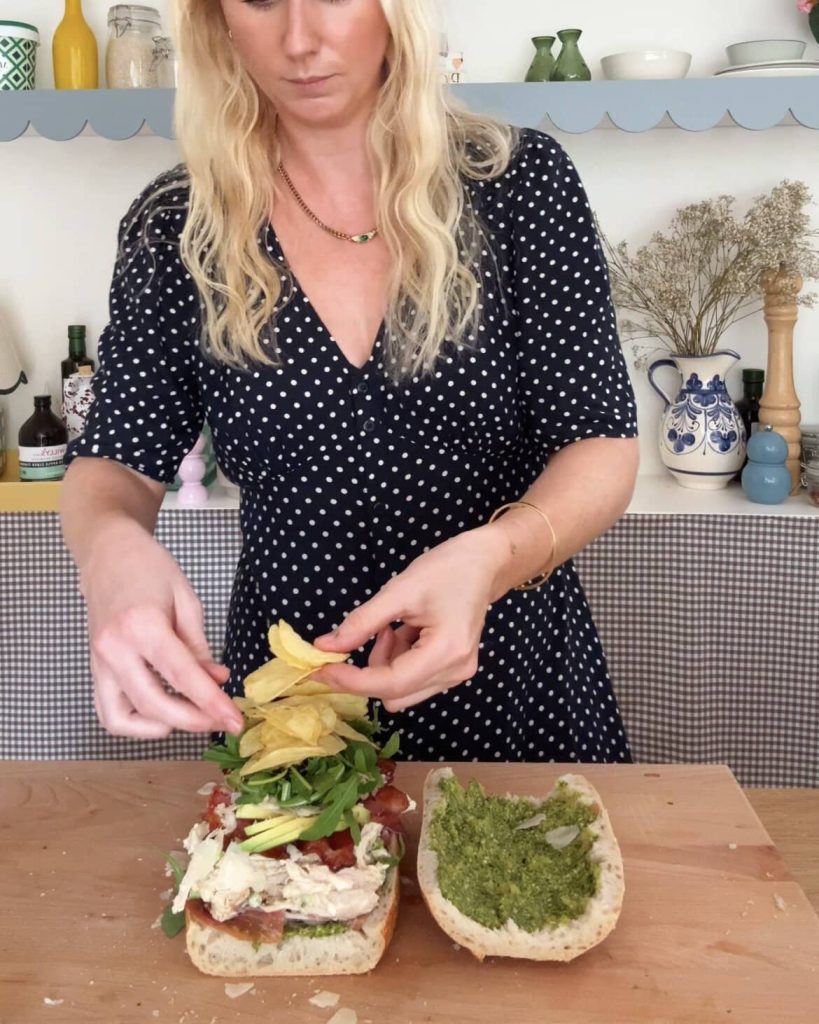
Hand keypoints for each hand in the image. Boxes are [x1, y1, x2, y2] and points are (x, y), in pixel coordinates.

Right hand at [81, 522, 243, 738]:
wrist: (107, 554)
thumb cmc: (149, 569)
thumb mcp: (186, 600)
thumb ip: (199, 646)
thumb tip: (218, 681)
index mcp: (142, 626)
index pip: (182, 676)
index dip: (211, 703)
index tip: (235, 721)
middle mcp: (115, 650)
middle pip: (154, 705)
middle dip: (193, 721)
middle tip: (221, 720)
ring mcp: (98, 663)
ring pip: (123, 719)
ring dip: (160, 727)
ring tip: (191, 715)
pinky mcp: (94, 670)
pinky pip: (108, 712)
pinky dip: (134, 723)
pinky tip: (162, 714)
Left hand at [312, 526, 508, 711]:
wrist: (484, 563)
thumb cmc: (447, 569)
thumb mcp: (399, 590)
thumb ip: (361, 623)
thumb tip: (325, 647)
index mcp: (446, 652)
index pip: (391, 683)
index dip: (351, 680)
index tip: (320, 670)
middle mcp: (455, 672)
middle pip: (395, 694)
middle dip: (369, 671)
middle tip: (370, 633)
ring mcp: (457, 674)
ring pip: (402, 691)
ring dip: (384, 665)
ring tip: (393, 626)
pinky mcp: (453, 670)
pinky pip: (413, 680)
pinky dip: (397, 661)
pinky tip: (404, 632)